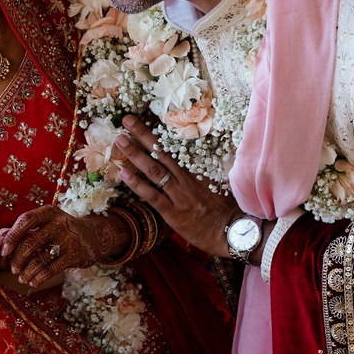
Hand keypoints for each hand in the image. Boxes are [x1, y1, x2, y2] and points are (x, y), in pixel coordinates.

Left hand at [0, 206, 128, 290]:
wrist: (94, 237)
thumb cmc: (62, 230)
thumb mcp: (45, 224)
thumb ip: (24, 229)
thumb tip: (1, 234)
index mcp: (49, 212)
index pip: (26, 220)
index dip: (12, 236)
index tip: (4, 251)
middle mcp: (59, 223)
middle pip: (31, 241)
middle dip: (18, 258)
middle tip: (12, 268)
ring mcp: (69, 239)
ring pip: (40, 258)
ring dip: (27, 271)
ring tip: (21, 278)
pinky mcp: (75, 255)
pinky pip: (51, 269)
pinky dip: (38, 277)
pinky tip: (32, 282)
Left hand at [113, 116, 239, 257]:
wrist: (233, 232)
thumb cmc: (226, 210)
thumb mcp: (218, 185)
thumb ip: (204, 172)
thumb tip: (194, 159)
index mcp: (196, 171)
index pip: (173, 149)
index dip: (157, 135)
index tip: (144, 121)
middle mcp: (186, 180)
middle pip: (161, 153)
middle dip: (142, 135)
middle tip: (126, 120)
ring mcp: (179, 196)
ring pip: (154, 171)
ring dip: (135, 155)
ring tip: (119, 140)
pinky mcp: (173, 213)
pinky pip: (153, 196)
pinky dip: (137, 184)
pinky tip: (123, 173)